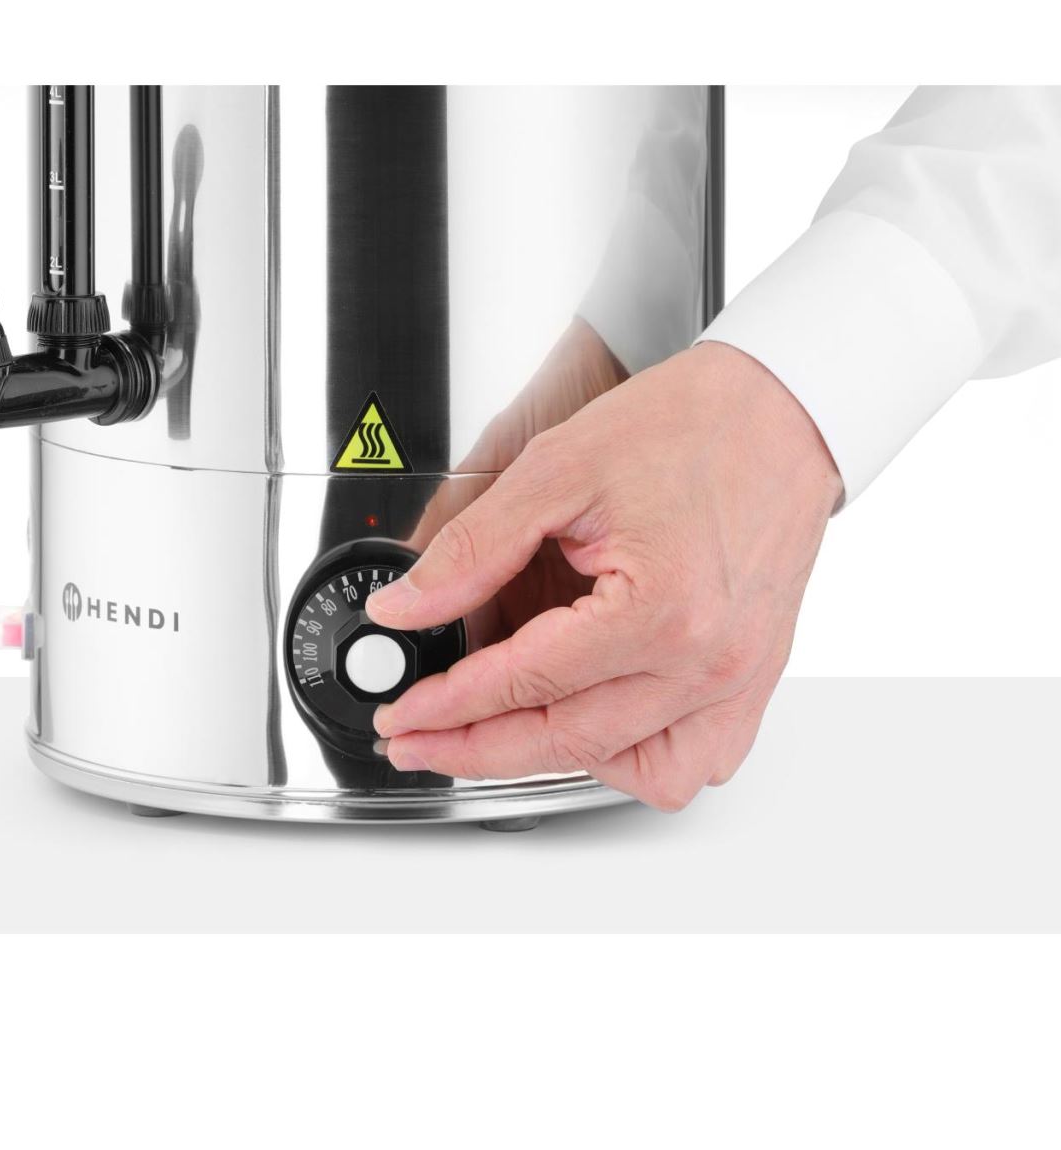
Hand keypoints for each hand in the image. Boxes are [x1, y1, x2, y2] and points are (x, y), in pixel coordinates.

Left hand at [366, 342, 842, 810]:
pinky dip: (634, 756)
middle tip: (418, 738)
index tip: (402, 711)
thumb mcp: (556, 469)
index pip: (527, 682)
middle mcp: (709, 661)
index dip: (449, 703)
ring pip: (637, 771)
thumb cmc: (688, 426)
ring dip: (557, 760)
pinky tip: (590, 721)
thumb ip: (473, 548)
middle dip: (476, 749)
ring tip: (498, 731)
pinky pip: (696, 760)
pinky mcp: (754, 679)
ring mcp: (739, 678)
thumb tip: (407, 606)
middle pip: (569, 742)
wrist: (780, 411)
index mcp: (662, 610)